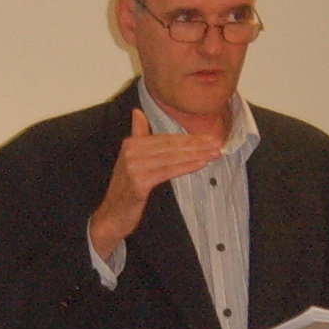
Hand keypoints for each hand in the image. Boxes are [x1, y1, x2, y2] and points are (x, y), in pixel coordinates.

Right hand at [88, 108, 220, 261]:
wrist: (111, 216)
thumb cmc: (126, 190)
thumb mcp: (130, 159)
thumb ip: (137, 135)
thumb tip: (137, 112)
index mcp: (131, 143)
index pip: (166, 138)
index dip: (189, 137)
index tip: (209, 137)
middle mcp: (131, 151)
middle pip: (171, 146)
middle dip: (197, 145)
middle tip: (218, 143)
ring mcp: (134, 166)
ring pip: (172, 158)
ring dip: (196, 155)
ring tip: (214, 153)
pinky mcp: (139, 182)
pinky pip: (168, 171)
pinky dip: (186, 166)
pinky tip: (201, 164)